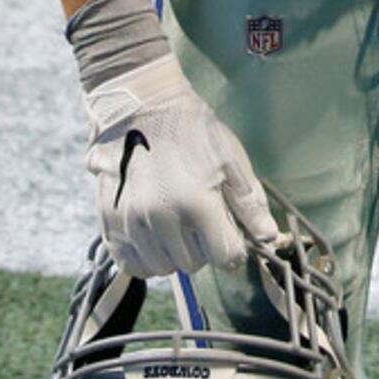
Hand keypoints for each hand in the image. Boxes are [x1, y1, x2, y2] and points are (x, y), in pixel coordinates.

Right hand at [82, 53, 276, 276]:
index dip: (234, 249)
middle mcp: (161, 220)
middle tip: (202, 222)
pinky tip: (155, 238)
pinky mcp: (109, 224)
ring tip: (178, 226)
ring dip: (175, 254)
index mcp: (197, 204)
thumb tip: (269, 237)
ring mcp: (132, 224)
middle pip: (193, 264)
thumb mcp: (232, 160)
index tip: (231, 236)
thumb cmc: (193, 132)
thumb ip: (250, 203)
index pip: (224, 256)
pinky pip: (131, 264)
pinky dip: (146, 259)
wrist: (141, 110)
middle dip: (204, 248)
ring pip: (162, 268)